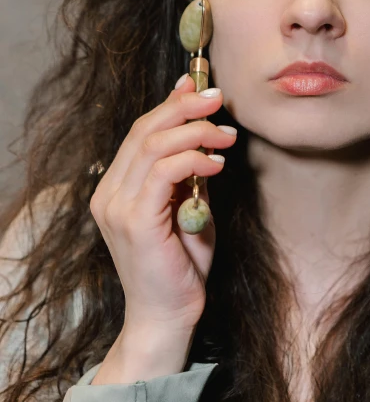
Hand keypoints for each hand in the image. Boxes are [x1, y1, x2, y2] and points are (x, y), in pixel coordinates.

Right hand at [89, 75, 235, 333]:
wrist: (169, 315)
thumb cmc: (182, 262)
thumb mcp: (188, 205)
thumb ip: (189, 170)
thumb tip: (203, 130)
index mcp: (116, 186)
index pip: (141, 131)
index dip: (170, 104)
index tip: (198, 86)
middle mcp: (109, 192)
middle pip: (145, 130)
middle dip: (185, 106)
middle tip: (218, 98)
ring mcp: (117, 206)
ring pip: (154, 145)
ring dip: (196, 131)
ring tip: (227, 134)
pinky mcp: (135, 220)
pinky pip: (164, 172)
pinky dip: (193, 159)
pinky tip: (217, 164)